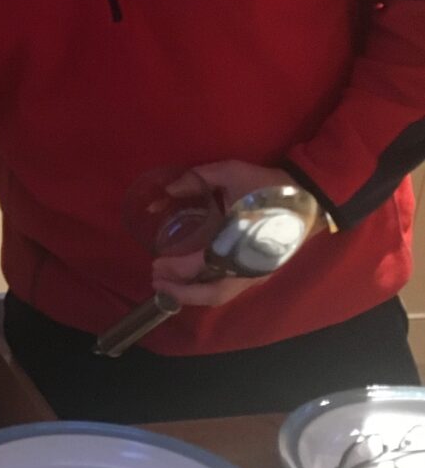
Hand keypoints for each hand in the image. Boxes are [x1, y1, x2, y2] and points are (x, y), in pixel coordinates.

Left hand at [151, 161, 311, 307]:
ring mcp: (257, 272)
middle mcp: (249, 266)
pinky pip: (230, 289)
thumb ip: (198, 178)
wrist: (311, 196)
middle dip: (181, 293)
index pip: (201, 265)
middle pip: (211, 295)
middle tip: (157, 283)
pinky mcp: (261, 272)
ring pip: (221, 296)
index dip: (176, 268)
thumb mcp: (232, 172)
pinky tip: (192, 282)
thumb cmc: (269, 185)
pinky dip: (207, 290)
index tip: (156, 263)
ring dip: (193, 295)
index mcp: (241, 243)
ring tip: (169, 287)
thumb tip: (168, 190)